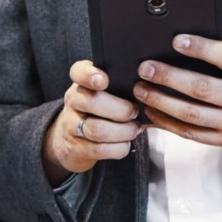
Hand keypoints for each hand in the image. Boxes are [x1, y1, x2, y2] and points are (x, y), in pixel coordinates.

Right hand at [41, 60, 144, 183]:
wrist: (72, 139)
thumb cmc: (99, 110)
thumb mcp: (105, 92)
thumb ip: (121, 85)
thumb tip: (149, 89)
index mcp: (82, 82)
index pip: (79, 72)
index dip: (90, 75)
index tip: (104, 80)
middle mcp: (73, 101)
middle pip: (90, 101)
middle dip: (120, 109)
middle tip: (134, 112)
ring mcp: (71, 125)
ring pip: (97, 129)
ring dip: (123, 131)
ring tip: (134, 129)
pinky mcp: (77, 147)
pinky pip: (100, 149)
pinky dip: (119, 147)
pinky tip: (125, 143)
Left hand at [133, 26, 221, 148]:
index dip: (201, 48)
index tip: (177, 40)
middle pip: (202, 88)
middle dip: (169, 77)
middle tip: (146, 67)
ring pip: (192, 114)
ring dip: (162, 102)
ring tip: (142, 89)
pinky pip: (193, 134)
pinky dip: (169, 123)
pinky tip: (152, 111)